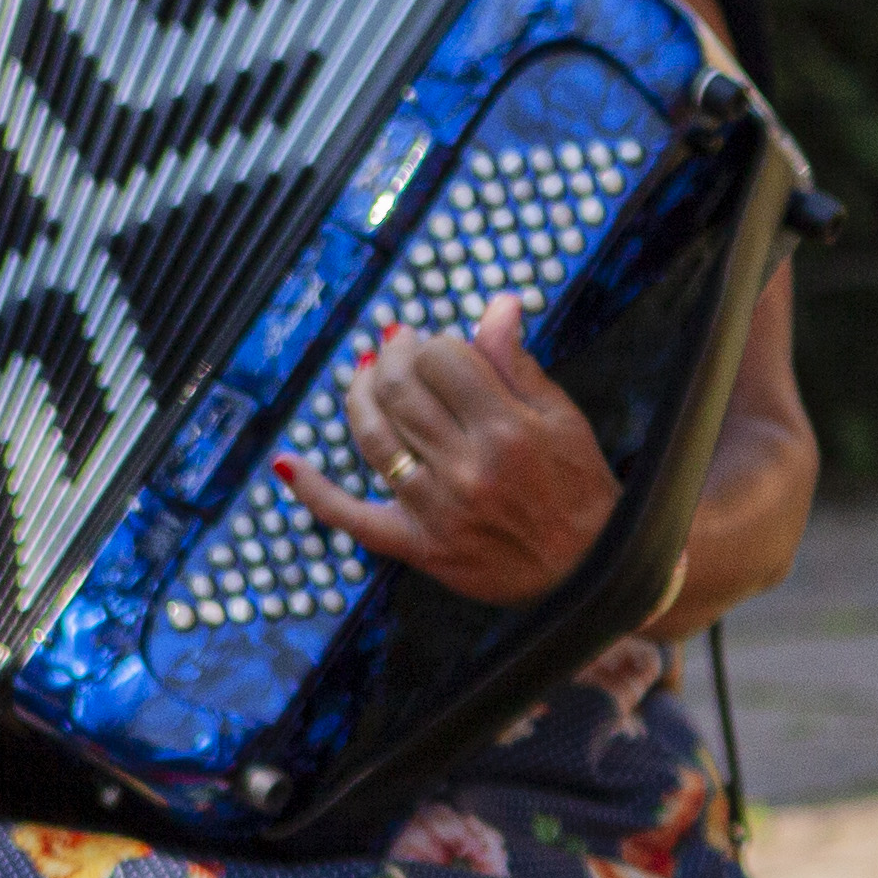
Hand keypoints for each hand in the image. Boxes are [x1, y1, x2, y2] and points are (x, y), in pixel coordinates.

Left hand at [279, 300, 624, 604]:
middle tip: (396, 348)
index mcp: (508, 430)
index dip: (435, 343)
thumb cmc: (580, 490)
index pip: (443, 359)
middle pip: (400, 389)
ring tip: (365, 378)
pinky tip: (288, 462)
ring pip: (371, 436)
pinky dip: (313, 489)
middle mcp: (467, 468)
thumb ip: (518, 363)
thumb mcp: (563, 419)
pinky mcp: (416, 545)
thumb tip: (498, 304)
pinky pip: (350, 515)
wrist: (589, 574)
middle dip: (392, 357)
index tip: (441, 348)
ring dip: (358, 395)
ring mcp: (435, 509)